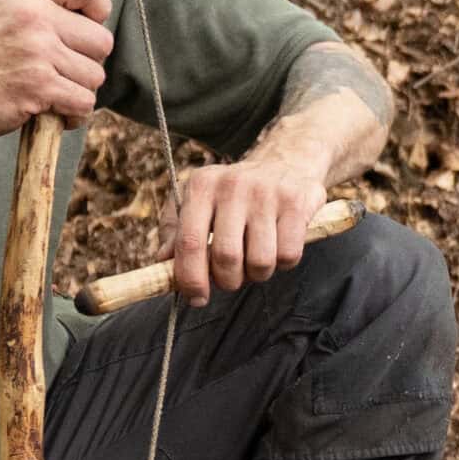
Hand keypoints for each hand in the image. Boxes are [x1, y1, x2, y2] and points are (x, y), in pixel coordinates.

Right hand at [0, 0, 113, 142]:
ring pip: (95, 76)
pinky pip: (84, 102)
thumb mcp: (5, 11)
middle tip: (57, 70)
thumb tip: (99, 14)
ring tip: (47, 90)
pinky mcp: (39, 85)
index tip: (86, 25)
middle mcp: (32, 14)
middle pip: (102, 41)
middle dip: (87, 62)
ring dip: (78, 91)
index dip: (99, 8)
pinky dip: (72, 114)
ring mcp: (37, 50)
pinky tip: (49, 111)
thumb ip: (46, 4)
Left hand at [158, 153, 330, 305]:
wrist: (286, 161)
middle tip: (232, 277)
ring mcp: (266, 192)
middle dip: (228, 281)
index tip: (197, 298)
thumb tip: (162, 263)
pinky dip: (284, 263)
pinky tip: (278, 246)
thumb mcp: (199, 202)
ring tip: (257, 258)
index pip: (190, 242)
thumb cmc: (234, 194)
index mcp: (201, 186)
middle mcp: (232, 185)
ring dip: (258, 274)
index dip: (191, 279)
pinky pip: (288, 255)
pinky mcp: (296, 202)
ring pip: (260, 262)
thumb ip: (176, 233)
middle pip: (226, 258)